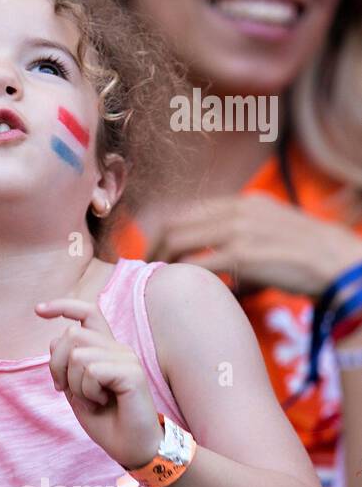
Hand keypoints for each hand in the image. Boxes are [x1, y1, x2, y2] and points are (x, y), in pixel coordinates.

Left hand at [37, 298, 162, 469]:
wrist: (132, 447)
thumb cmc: (106, 421)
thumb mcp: (76, 390)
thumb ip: (67, 365)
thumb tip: (55, 341)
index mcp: (105, 349)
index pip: (87, 312)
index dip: (62, 306)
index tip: (38, 310)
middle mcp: (117, 348)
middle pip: (71, 334)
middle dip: (57, 365)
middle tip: (69, 391)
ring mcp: (126, 358)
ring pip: (77, 355)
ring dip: (75, 384)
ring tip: (92, 400)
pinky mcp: (132, 373)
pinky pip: (92, 372)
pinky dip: (88, 392)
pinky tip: (102, 403)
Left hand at [147, 194, 361, 298]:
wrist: (339, 264)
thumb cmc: (307, 255)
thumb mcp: (273, 228)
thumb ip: (243, 231)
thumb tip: (216, 252)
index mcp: (245, 201)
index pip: (190, 210)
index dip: (167, 230)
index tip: (157, 249)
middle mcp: (239, 210)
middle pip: (177, 223)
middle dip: (156, 246)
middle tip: (147, 267)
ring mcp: (241, 230)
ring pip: (181, 240)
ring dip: (163, 260)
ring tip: (158, 278)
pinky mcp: (244, 254)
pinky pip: (199, 262)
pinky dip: (183, 273)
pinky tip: (179, 285)